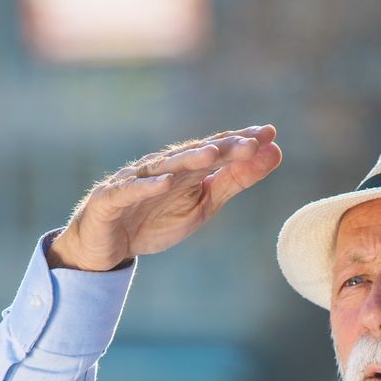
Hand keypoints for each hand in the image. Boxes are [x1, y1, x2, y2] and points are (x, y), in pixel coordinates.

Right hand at [49, 125, 282, 270]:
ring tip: (213, 153)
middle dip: (223, 148)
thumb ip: (234, 181)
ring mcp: (133, 181)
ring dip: (189, 159)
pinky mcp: (110, 199)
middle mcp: (160, 168)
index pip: (215, 150)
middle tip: (252, 142)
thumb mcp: (202, 205)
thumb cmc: (154, 221)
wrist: (106, 247)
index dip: (240, 142)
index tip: (270, 133)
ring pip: (165, 167)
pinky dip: (147, 186)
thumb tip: (274, 153)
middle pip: (195, 154)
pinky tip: (166, 182)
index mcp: (185, 170)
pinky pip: (130, 191)